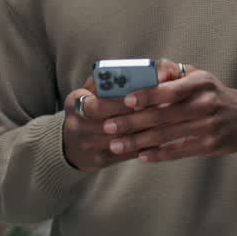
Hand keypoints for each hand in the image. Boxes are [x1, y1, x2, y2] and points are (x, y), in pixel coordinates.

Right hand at [60, 60, 183, 171]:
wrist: (72, 143)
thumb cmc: (89, 107)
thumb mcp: (89, 90)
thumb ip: (106, 80)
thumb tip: (130, 74)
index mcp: (73, 102)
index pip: (96, 104)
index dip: (118, 103)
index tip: (138, 99)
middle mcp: (75, 125)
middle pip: (110, 124)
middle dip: (135, 117)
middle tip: (159, 110)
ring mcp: (86, 145)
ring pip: (121, 140)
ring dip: (143, 131)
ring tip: (164, 122)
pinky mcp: (97, 161)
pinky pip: (125, 153)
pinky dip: (143, 145)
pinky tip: (159, 137)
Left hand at [101, 65, 236, 162]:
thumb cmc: (211, 93)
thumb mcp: (198, 75)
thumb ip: (171, 71)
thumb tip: (146, 71)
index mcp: (199, 83)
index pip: (170, 89)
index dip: (148, 95)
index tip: (126, 101)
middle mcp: (204, 104)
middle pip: (163, 116)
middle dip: (132, 122)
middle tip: (108, 127)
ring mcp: (207, 126)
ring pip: (166, 136)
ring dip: (138, 141)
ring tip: (116, 145)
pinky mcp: (209, 145)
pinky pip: (179, 151)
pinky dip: (158, 154)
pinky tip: (141, 156)